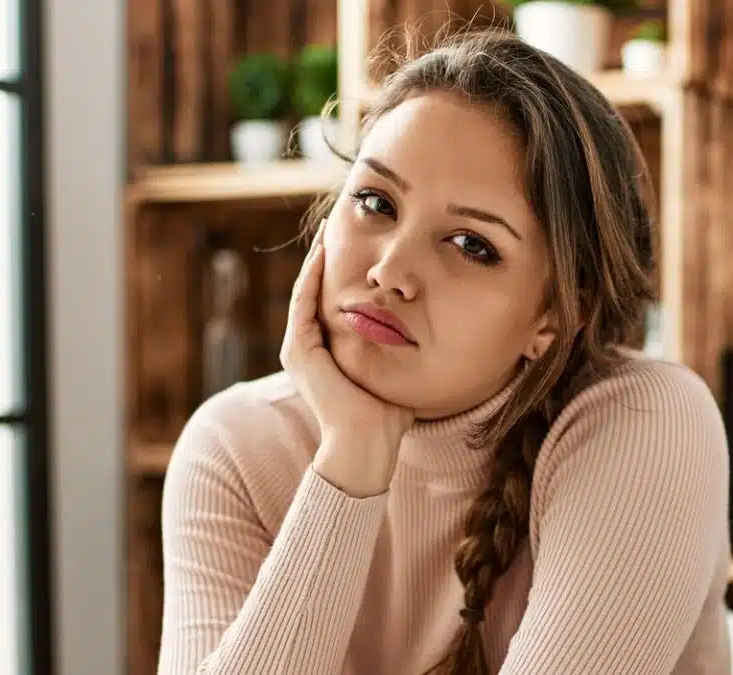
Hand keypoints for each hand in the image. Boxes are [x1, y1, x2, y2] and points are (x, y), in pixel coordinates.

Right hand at [280, 219, 413, 493]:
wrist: (366, 447)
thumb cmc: (389, 417)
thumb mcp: (398, 368)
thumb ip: (404, 346)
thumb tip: (433, 326)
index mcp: (329, 350)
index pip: (334, 298)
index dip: (344, 269)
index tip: (362, 241)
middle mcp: (308, 347)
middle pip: (318, 289)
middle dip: (329, 256)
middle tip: (341, 222)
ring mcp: (300, 349)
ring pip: (308, 290)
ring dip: (318, 258)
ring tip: (330, 228)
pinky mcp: (299, 352)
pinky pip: (304, 303)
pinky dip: (312, 276)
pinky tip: (324, 252)